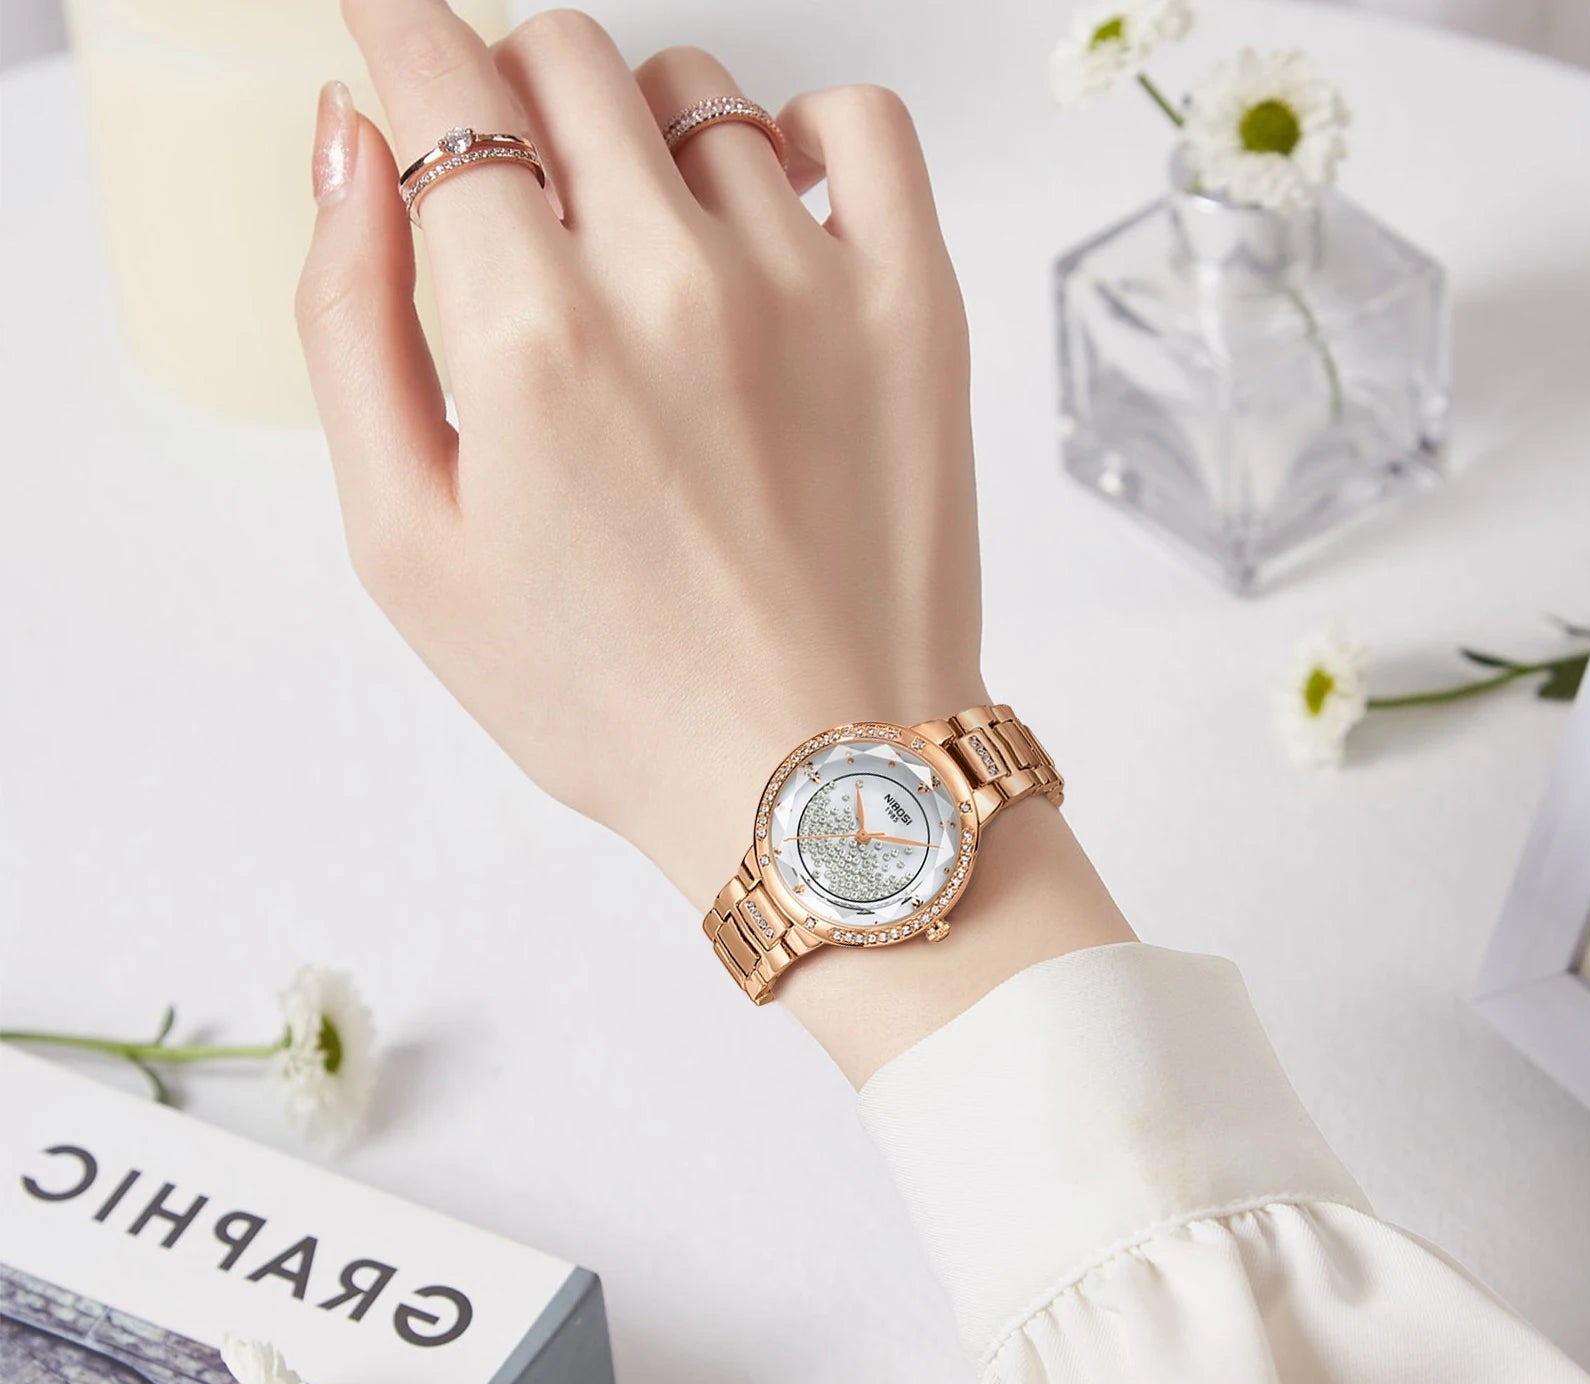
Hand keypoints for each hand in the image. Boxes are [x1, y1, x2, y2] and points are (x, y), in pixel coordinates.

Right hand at [298, 2, 982, 911]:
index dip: (401, 34)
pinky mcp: (915, 310)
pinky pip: (857, 124)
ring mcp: (813, 284)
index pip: (444, 81)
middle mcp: (674, 280)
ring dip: (640, 138)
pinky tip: (763, 214)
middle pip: (562, 57)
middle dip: (510, 94)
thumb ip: (349, 323)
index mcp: (532, 337)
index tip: (397, 37)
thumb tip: (349, 138)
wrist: (816, 778)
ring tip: (640, 257)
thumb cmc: (613, 696)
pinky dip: (796, 133)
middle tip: (516, 195)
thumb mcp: (409, 550)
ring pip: (696, 94)